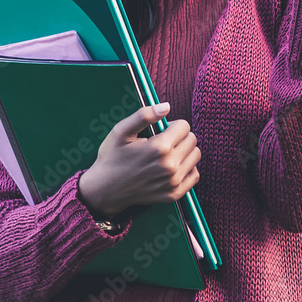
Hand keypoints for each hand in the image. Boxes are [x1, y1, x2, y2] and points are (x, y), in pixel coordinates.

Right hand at [77, 103, 200, 217]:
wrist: (105, 190)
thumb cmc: (112, 157)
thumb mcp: (121, 131)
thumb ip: (144, 115)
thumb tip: (166, 106)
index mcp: (159, 148)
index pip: (184, 126)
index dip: (172, 125)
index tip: (159, 131)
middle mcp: (169, 166)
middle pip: (192, 139)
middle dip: (180, 136)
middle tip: (161, 142)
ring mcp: (173, 182)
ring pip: (195, 155)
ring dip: (184, 151)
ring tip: (166, 154)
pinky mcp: (174, 194)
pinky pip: (195, 175)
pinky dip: (187, 169)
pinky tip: (173, 166)